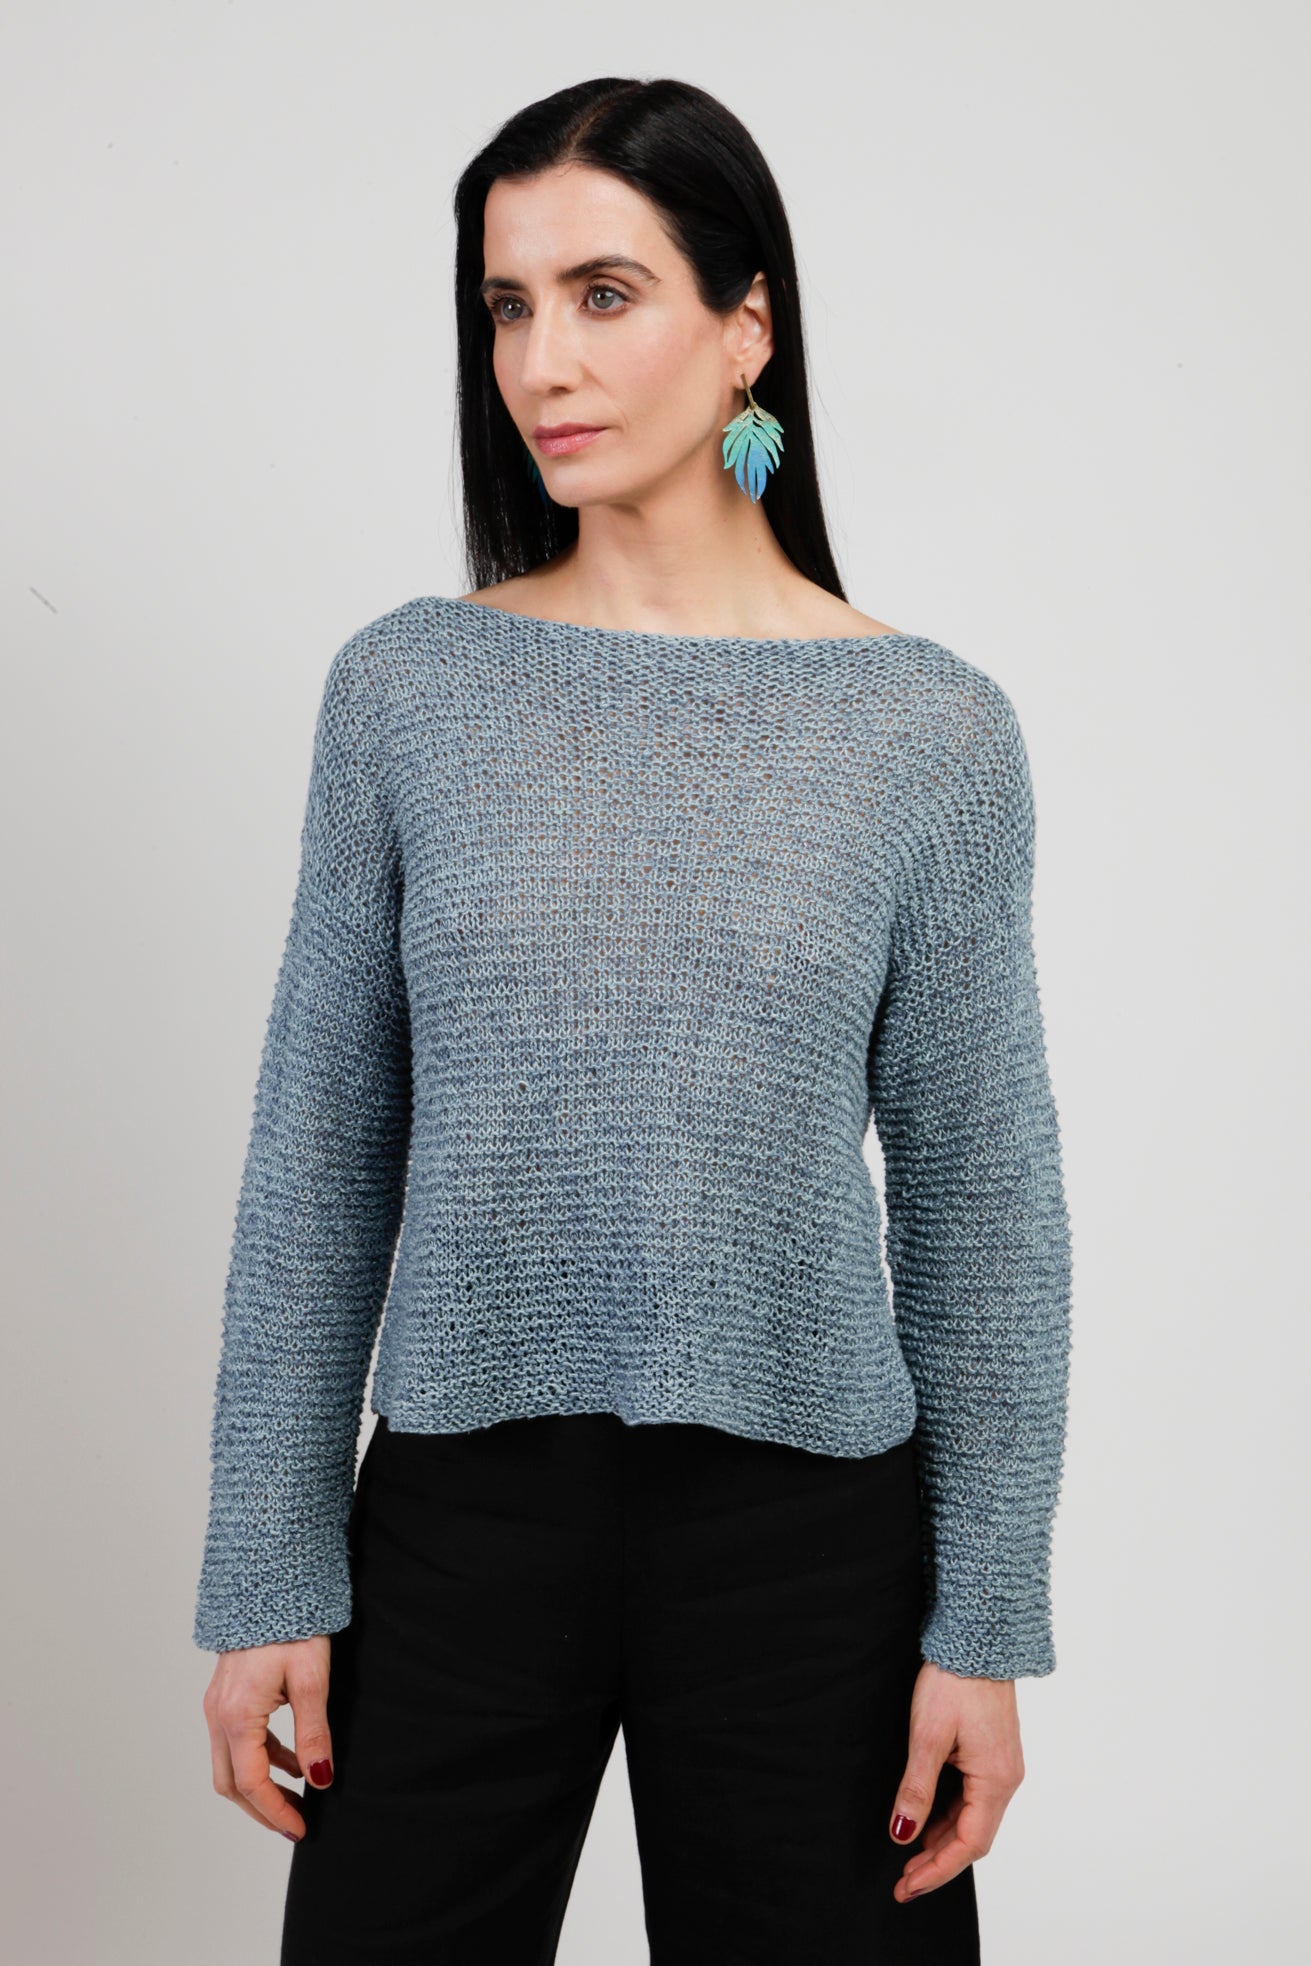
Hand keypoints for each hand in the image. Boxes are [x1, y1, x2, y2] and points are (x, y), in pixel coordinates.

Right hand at [202, 1635, 334, 1841]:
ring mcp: (217, 1706)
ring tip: (298, 1797)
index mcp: (236, 1715)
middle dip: (262, 1809)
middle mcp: (218, 1715)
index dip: (276, 1811)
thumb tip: (320, 1779)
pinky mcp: (225, 1697)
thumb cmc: (292, 1624)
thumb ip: (313, 1734)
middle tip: (295, 1824)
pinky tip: (291, 1761)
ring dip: (260, 1787)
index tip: (300, 1829)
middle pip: (231, 1783)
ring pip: (230, 1765)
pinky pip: (236, 1742)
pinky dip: (260, 1760)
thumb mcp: (311, 1680)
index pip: (251, 1783)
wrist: (270, 1581)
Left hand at [887, 1660, 1024, 1899]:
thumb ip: (916, 1789)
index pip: (968, 1845)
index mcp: (996, 1781)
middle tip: (903, 1881)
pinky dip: (949, 1815)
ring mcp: (1002, 1766)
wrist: (978, 1639)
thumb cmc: (954, 1682)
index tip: (907, 1886)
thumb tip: (902, 1834)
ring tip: (909, 1856)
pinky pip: (972, 1797)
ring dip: (942, 1840)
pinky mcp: (993, 1753)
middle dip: (938, 1862)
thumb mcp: (927, 1736)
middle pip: (972, 1837)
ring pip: (972, 1818)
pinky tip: (926, 1820)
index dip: (937, 1870)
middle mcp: (1006, 1779)